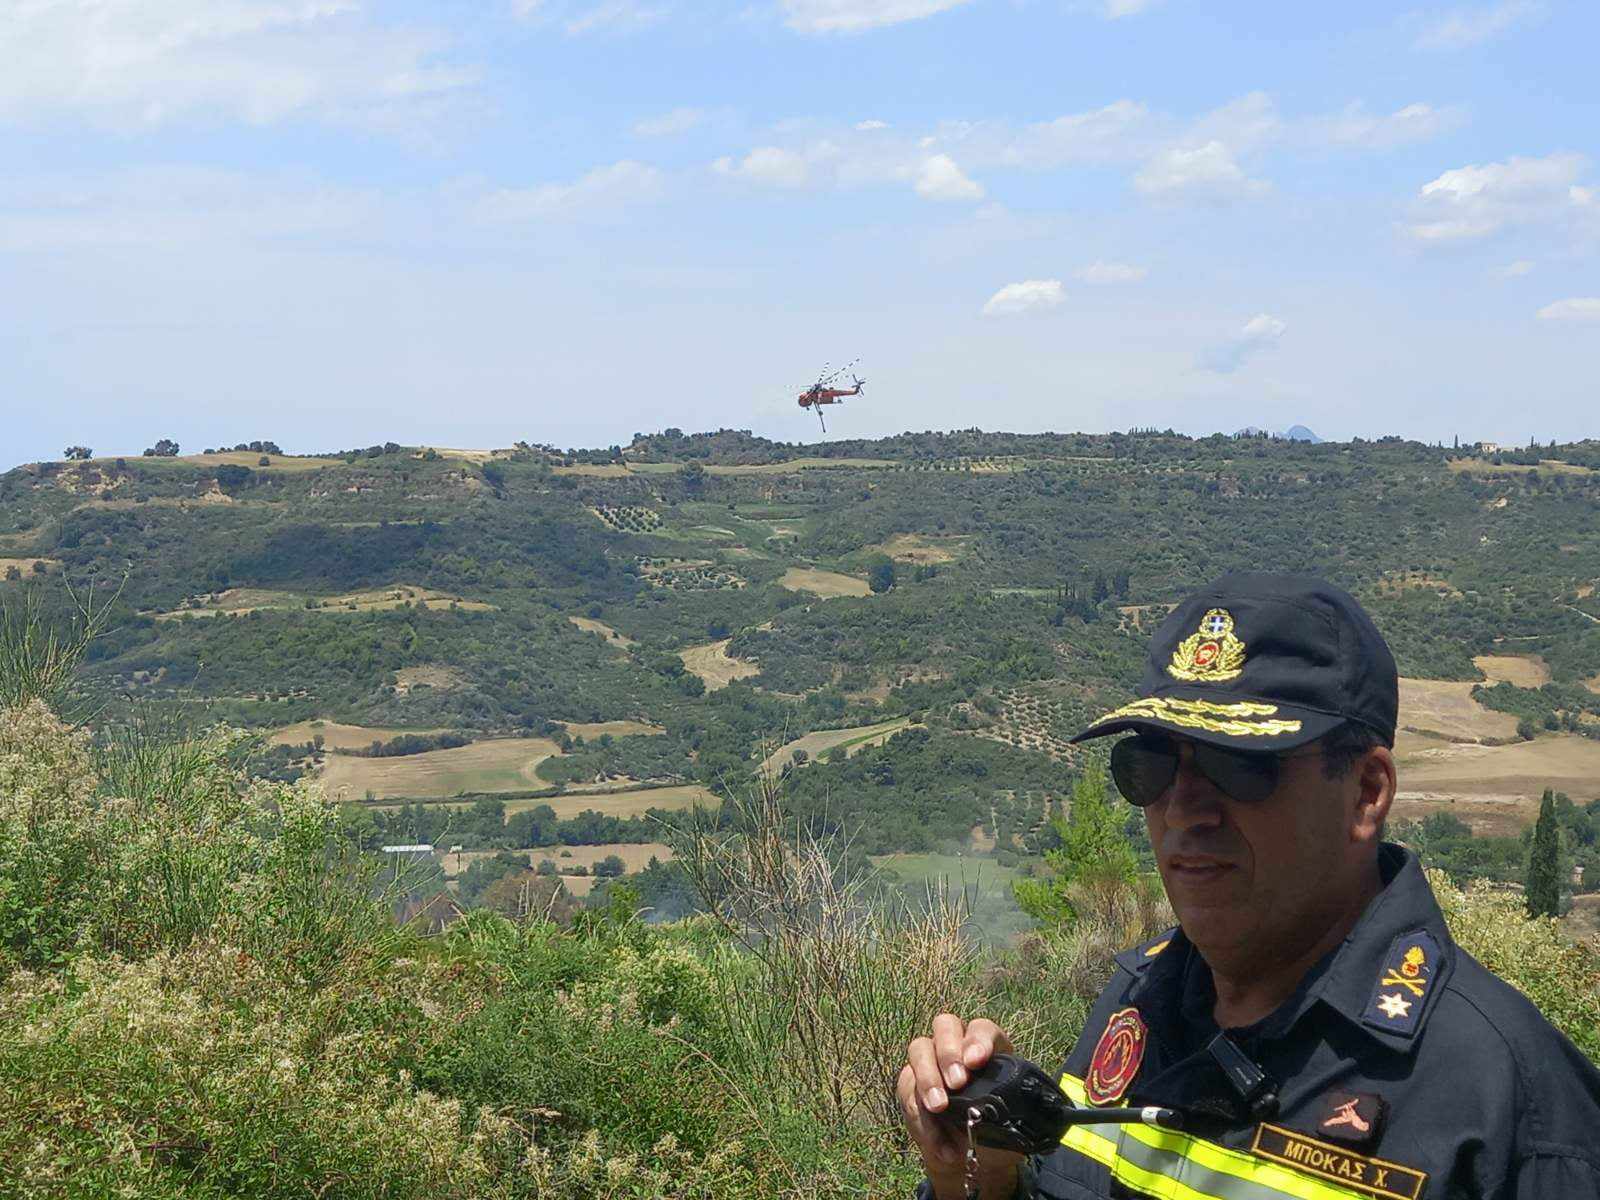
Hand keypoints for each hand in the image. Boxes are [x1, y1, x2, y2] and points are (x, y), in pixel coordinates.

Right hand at [898, 1014, 1023, 1199]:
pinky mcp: (912, 1085)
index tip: (976, 1062)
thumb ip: (1007, 1108)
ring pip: (919, 1049)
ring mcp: (931, 1062)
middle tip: (956, 1083)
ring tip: (939, 1108)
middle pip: (945, 1025)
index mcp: (988, 1049)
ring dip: (928, 1079)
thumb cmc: (999, 1135)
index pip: (982, 1030)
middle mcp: (957, 1047)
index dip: (979, 1041)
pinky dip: (920, 1116)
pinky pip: (907, 1088)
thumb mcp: (1012, 1123)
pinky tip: (938, 1142)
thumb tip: (996, 1106)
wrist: (975, 1163)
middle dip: (948, 1053)